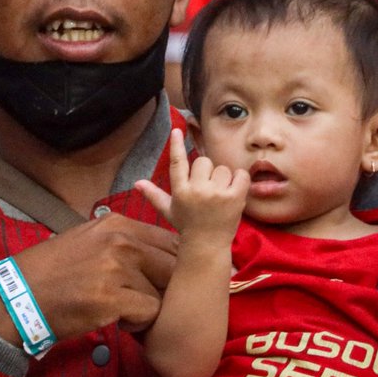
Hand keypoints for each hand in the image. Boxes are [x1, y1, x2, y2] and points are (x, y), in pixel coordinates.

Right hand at [0, 213, 178, 342]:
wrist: (16, 298)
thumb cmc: (52, 273)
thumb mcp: (88, 240)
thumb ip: (124, 241)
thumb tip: (164, 253)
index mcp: (116, 223)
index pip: (170, 240)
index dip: (171, 265)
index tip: (159, 280)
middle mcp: (120, 240)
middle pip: (173, 266)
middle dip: (164, 288)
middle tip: (143, 299)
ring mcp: (116, 268)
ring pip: (162, 292)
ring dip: (147, 307)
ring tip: (122, 310)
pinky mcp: (111, 298)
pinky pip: (150, 313)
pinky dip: (138, 323)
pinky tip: (117, 320)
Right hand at [135, 128, 248, 244]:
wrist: (207, 246)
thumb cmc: (188, 226)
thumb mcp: (168, 211)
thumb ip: (154, 194)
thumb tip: (137, 183)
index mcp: (180, 191)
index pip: (177, 163)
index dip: (176, 145)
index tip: (177, 130)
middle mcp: (196, 190)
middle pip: (204, 162)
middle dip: (207, 173)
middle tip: (207, 192)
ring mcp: (216, 194)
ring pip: (222, 168)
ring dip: (223, 179)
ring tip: (219, 197)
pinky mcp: (234, 198)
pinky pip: (240, 175)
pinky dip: (240, 181)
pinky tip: (234, 193)